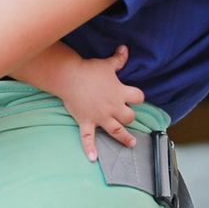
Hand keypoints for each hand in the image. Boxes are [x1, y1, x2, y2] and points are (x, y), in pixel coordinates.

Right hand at [56, 45, 145, 161]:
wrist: (69, 76)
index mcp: (120, 92)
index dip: (138, 97)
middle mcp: (113, 107)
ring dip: (125, 138)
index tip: (137, 98)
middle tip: (129, 118)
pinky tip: (93, 159)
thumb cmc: (88, 69)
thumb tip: (125, 48)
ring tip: (131, 144)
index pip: (138, 97)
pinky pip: (88, 138)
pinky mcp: (86, 122)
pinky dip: (90, 149)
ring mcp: (100, 116)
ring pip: (116, 131)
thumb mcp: (107, 64)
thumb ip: (119, 59)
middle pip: (130, 117)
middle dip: (130, 117)